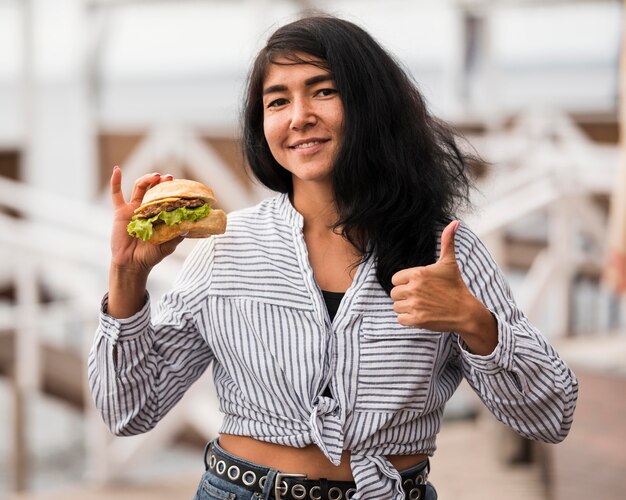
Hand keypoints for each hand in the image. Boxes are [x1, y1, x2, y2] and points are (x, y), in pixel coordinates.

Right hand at [110, 166, 183, 275]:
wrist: (132, 263)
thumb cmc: (151, 255)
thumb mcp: (168, 246)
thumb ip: (176, 236)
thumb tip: (188, 226)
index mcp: (159, 214)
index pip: (166, 197)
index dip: (172, 190)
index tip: (180, 185)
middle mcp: (147, 208)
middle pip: (153, 188)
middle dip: (161, 181)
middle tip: (170, 178)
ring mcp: (133, 208)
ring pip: (139, 187)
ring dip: (147, 179)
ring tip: (156, 176)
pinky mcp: (120, 211)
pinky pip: (116, 194)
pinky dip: (116, 181)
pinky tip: (117, 170)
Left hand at [390, 220, 497, 353]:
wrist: (466, 312)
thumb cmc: (456, 286)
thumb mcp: (450, 263)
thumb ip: (447, 242)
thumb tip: (455, 222)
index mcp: (418, 273)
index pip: (395, 279)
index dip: (405, 283)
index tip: (418, 286)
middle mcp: (414, 288)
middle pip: (394, 293)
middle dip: (404, 296)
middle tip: (420, 297)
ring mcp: (415, 304)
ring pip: (396, 306)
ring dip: (406, 308)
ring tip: (421, 306)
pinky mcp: (417, 320)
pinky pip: (400, 319)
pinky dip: (407, 319)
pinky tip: (420, 315)